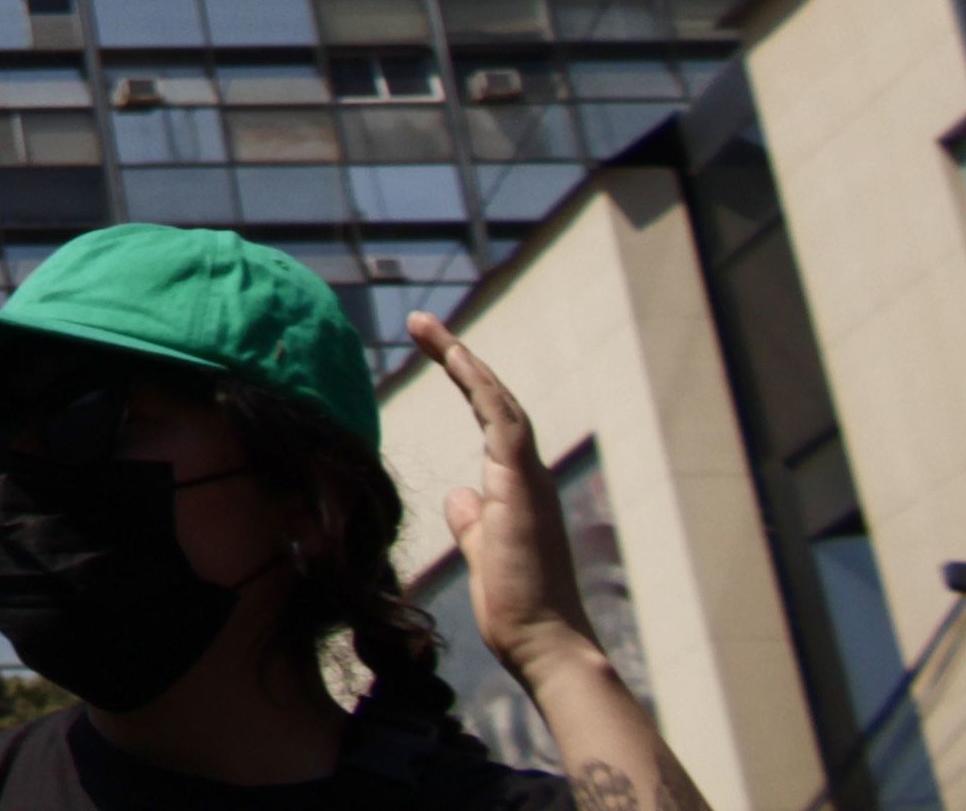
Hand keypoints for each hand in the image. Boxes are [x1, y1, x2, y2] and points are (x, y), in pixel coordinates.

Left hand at [411, 313, 603, 677]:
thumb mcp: (483, 552)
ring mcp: (529, 479)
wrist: (544, 643)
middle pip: (494, 399)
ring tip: (424, 325)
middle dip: (458, 357)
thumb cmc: (516, 607)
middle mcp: (528, 475)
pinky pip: (502, 421)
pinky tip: (456, 357)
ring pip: (499, 401)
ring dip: (462, 359)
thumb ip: (473, 521)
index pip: (491, 420)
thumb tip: (460, 494)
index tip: (434, 349)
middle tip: (421, 323)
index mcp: (517, 488)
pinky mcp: (522, 487)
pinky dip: (480, 386)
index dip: (465, 381)